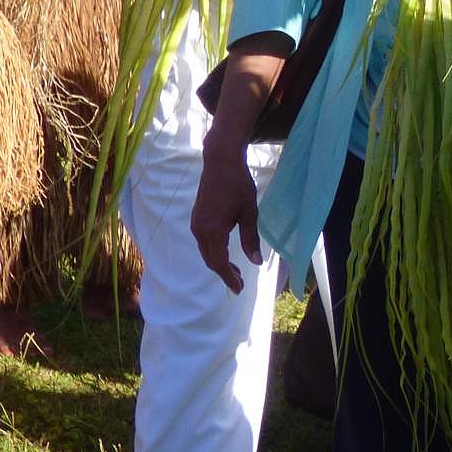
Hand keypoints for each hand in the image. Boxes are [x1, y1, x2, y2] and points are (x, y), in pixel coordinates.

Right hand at [190, 132, 259, 293]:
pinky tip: (225, 253)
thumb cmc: (238, 185)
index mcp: (213, 230)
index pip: (218, 262)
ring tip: (235, 272)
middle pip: (210, 260)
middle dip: (224, 274)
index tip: (239, 289)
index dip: (228, 278)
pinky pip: (203, 242)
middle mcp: (199, 230)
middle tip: (239, 284)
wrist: (220, 162)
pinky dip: (213, 252)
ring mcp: (196, 224)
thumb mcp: (249, 213)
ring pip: (205, 252)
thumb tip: (255, 262)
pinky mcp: (196, 219)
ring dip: (218, 263)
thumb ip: (250, 239)